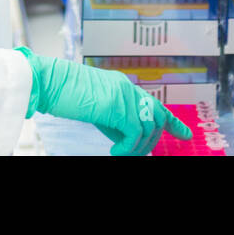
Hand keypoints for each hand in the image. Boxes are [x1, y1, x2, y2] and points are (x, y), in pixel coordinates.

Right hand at [16, 47, 190, 154]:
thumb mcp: (95, 108)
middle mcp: (127, 88)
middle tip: (135, 153)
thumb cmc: (64, 94)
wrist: (48, 81)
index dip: (173, 122)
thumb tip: (130, 138)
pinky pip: (134, 133)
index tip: (185, 134)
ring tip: (121, 153)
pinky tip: (115, 152)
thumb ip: (115, 118)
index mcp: (123, 87)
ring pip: (148, 127)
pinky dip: (128, 147)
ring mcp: (123, 95)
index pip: (155, 104)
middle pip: (157, 117)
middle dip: (151, 140)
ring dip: (138, 147)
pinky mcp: (116, 105)